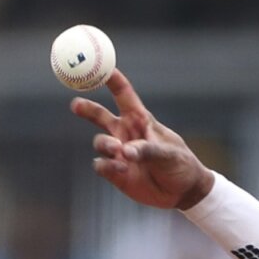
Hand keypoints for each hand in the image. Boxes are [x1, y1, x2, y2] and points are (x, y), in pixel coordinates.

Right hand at [70, 72, 214, 210]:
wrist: (182, 192)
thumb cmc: (181, 165)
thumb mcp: (169, 154)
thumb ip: (148, 150)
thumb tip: (125, 150)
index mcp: (140, 120)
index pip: (123, 94)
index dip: (111, 79)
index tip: (98, 66)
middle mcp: (126, 133)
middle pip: (100, 115)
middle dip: (86, 108)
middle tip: (76, 104)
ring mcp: (119, 152)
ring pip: (99, 142)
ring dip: (105, 144)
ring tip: (118, 150)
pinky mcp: (116, 172)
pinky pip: (101, 165)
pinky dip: (107, 166)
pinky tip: (121, 169)